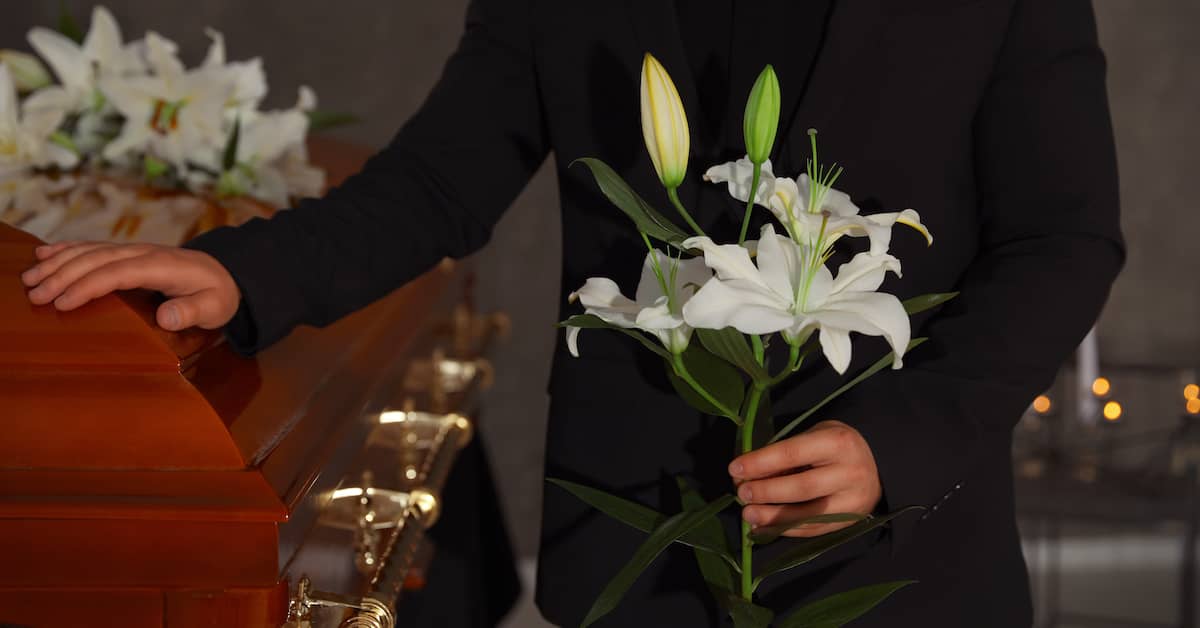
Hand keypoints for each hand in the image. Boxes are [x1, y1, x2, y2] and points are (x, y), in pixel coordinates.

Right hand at [21, 241, 240, 331]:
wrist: (228, 275)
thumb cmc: (219, 295)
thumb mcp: (215, 308)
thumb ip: (192, 312)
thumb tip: (166, 317)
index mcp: (162, 266)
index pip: (118, 273)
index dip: (89, 286)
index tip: (62, 302)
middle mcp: (143, 254)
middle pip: (96, 260)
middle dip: (63, 276)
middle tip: (35, 295)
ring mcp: (134, 251)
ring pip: (90, 252)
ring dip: (58, 263)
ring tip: (29, 278)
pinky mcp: (129, 254)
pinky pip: (94, 248)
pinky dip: (67, 250)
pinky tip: (45, 254)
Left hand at [728, 420, 881, 537]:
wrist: (878, 464)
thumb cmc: (835, 446)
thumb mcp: (814, 436)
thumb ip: (786, 454)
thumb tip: (747, 473)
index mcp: (837, 442)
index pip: (792, 453)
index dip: (760, 462)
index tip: (734, 468)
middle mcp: (849, 472)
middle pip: (801, 487)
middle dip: (766, 492)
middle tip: (741, 493)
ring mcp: (853, 501)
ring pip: (808, 514)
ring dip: (772, 517)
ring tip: (747, 514)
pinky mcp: (850, 522)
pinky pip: (814, 530)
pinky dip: (785, 531)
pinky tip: (762, 529)